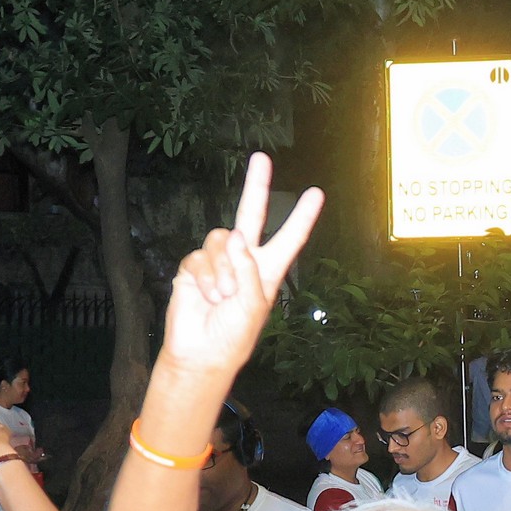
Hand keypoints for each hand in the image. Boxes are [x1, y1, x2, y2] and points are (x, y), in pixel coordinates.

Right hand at [159, 153, 325, 376]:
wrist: (200, 353)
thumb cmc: (233, 336)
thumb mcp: (253, 307)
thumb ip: (248, 272)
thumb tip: (235, 237)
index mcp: (268, 271)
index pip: (289, 239)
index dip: (302, 217)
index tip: (316, 193)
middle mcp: (244, 260)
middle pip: (251, 214)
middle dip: (256, 186)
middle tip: (261, 158)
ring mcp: (218, 261)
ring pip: (221, 240)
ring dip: (223, 270)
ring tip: (223, 296)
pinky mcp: (194, 267)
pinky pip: (200, 258)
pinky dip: (206, 278)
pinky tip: (207, 297)